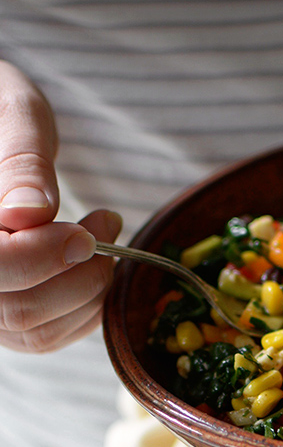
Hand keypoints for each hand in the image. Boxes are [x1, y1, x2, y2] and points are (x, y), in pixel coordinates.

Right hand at [0, 60, 121, 352]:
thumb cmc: (1, 110)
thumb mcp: (14, 114)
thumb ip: (22, 160)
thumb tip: (31, 212)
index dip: (42, 256)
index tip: (87, 230)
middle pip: (16, 310)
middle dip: (79, 274)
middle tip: (107, 223)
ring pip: (34, 331)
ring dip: (89, 291)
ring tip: (105, 237)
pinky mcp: (1, 315)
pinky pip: (45, 336)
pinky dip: (85, 308)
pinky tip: (94, 264)